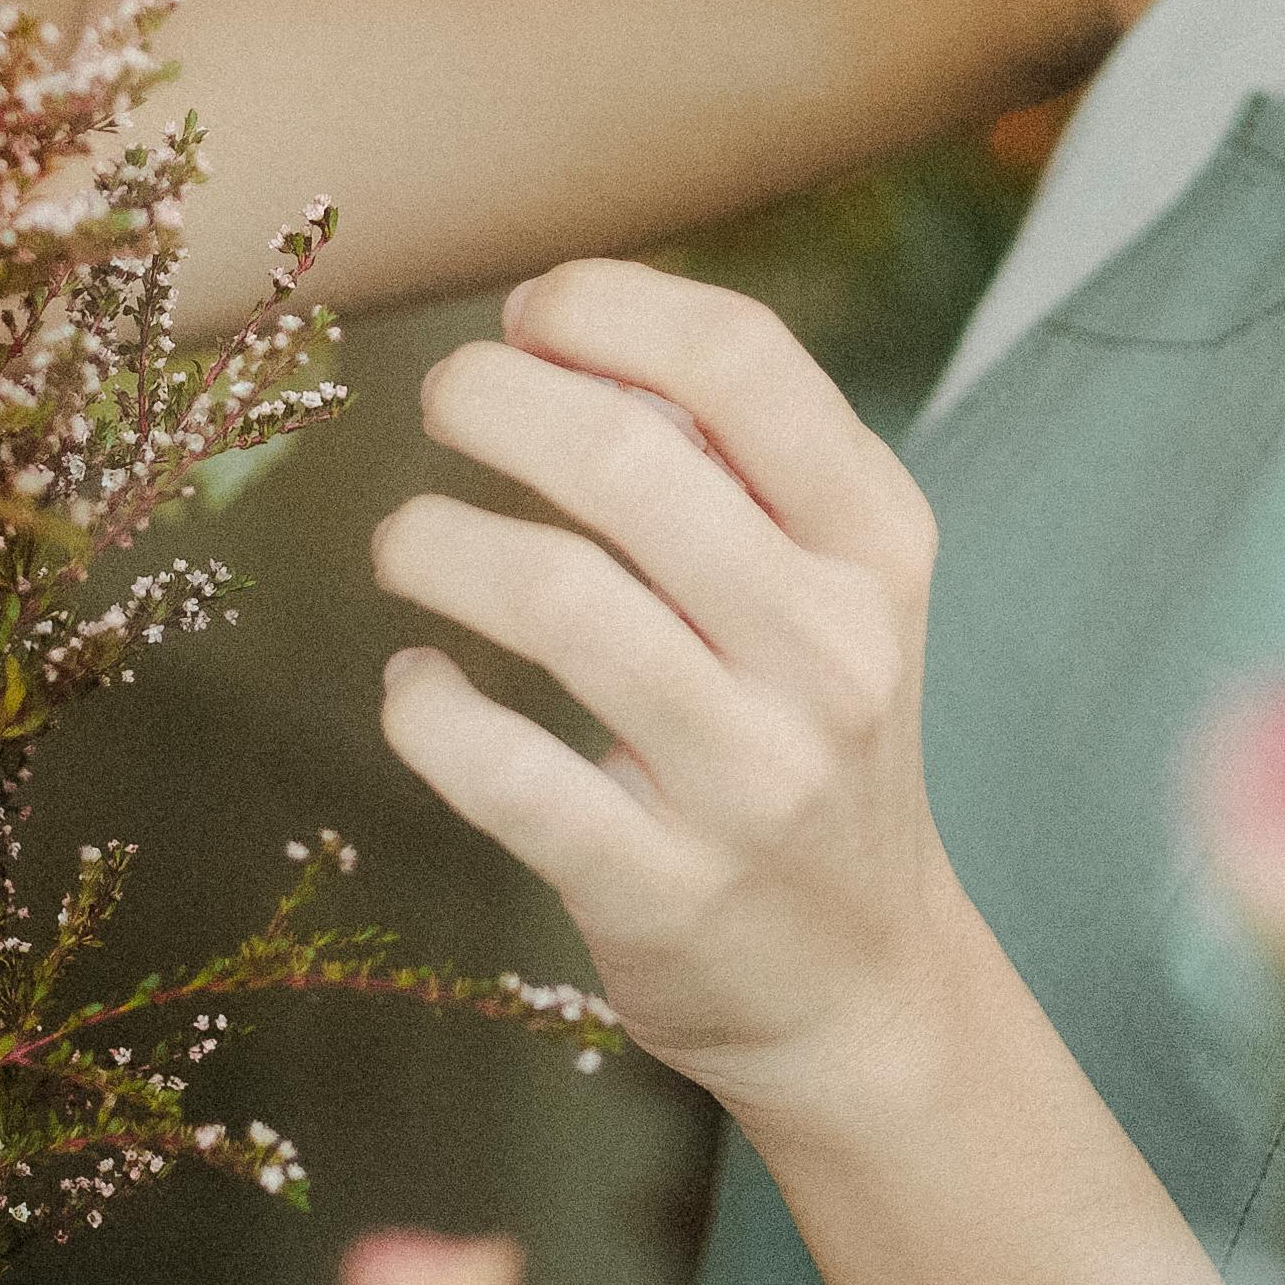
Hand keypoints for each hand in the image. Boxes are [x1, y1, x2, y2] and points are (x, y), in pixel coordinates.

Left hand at [372, 262, 962, 1133]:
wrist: (865, 979)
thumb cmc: (808, 731)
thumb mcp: (834, 586)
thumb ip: (732, 460)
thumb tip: (561, 334)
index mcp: (877, 542)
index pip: (744, 360)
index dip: (605, 305)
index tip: (527, 314)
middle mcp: (831, 649)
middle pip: (627, 460)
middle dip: (491, 397)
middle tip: (440, 401)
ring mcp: (751, 777)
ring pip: (554, 601)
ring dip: (435, 542)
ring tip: (407, 542)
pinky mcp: (660, 889)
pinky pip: (502, 770)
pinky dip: (425, 708)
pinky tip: (416, 684)